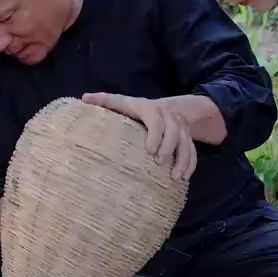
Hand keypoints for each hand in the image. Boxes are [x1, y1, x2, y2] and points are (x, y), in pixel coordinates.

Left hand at [82, 93, 196, 179]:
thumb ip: (106, 101)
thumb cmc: (140, 109)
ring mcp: (181, 128)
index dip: (154, 134)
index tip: (149, 151)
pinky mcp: (189, 138)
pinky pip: (193, 151)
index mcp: (150, 109)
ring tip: (175, 177)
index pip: (155, 118)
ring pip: (186, 143)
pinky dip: (190, 164)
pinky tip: (183, 178)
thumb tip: (84, 98)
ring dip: (182, 160)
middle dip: (168, 148)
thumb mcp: (125, 102)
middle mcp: (168, 117)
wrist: (175, 108)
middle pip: (174, 131)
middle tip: (158, 163)